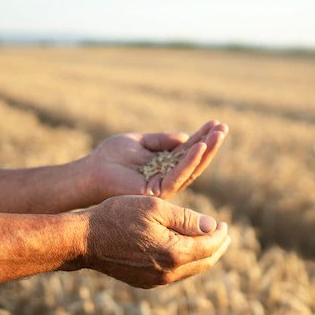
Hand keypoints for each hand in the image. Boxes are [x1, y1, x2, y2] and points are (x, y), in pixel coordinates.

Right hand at [65, 195, 230, 287]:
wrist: (84, 240)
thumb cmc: (118, 216)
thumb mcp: (155, 208)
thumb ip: (187, 218)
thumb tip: (213, 226)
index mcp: (174, 253)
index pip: (210, 246)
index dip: (220, 234)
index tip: (224, 223)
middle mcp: (168, 273)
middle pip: (204, 262)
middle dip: (217, 247)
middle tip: (224, 234)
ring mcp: (156, 281)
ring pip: (190, 270)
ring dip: (203, 255)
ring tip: (208, 241)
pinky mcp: (145, 282)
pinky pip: (175, 274)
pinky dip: (186, 262)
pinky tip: (184, 250)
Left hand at [89, 120, 227, 199]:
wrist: (91, 171)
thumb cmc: (111, 156)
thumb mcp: (140, 141)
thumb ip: (162, 140)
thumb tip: (185, 137)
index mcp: (164, 165)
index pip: (188, 151)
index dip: (202, 137)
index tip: (216, 123)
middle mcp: (167, 177)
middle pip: (195, 161)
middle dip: (210, 144)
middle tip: (224, 128)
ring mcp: (164, 186)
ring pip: (191, 169)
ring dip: (206, 151)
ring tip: (218, 134)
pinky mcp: (157, 191)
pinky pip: (178, 175)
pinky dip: (189, 161)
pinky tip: (199, 147)